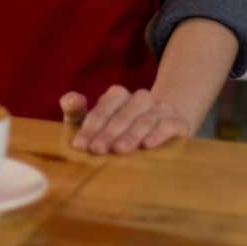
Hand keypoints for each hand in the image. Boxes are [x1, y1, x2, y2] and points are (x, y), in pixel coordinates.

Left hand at [60, 86, 192, 154]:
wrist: (165, 129)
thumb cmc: (121, 129)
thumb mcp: (97, 122)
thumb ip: (78, 112)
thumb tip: (69, 99)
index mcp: (118, 95)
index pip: (103, 108)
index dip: (90, 126)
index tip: (80, 145)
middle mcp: (140, 98)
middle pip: (122, 114)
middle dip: (108, 133)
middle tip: (97, 150)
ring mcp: (160, 108)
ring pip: (144, 119)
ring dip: (131, 134)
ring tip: (119, 149)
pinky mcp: (177, 122)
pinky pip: (168, 125)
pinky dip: (158, 134)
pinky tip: (148, 145)